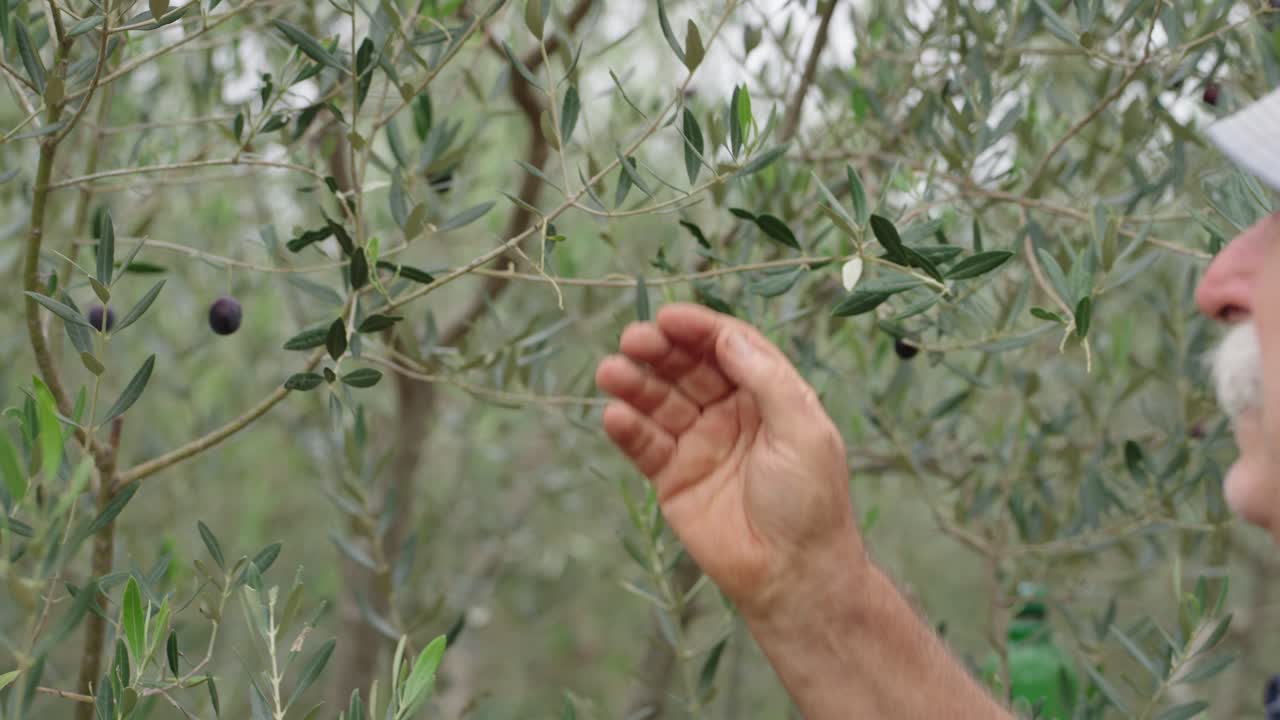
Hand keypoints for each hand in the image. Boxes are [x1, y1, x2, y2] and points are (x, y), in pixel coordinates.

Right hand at [596, 303, 861, 617]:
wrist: (792, 574)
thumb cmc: (809, 501)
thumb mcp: (803, 430)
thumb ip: (767, 379)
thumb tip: (727, 336)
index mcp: (769, 396)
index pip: (728, 348)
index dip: (699, 329)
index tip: (668, 317)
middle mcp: (731, 413)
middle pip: (688, 368)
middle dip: (660, 350)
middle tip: (633, 340)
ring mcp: (699, 444)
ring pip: (659, 402)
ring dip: (634, 384)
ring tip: (610, 372)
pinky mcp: (673, 478)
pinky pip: (644, 445)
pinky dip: (627, 428)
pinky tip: (614, 415)